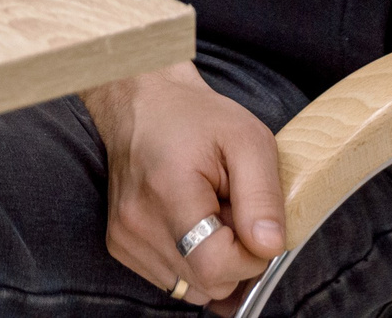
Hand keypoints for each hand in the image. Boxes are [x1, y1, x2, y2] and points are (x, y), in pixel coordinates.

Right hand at [82, 63, 285, 307]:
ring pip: (192, 288)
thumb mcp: (248, 139)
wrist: (144, 102)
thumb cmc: (197, 117)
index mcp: (167, 192)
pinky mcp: (121, 246)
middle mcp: (137, 223)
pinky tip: (190, 223)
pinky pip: (174, 280)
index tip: (251, 220)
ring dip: (213, 260)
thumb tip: (270, 247)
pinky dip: (191, 260)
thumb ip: (263, 195)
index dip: (249, 255)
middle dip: (234, 257)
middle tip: (230, 209)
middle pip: (208, 284)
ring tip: (208, 214)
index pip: (215, 266)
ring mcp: (124, 238)